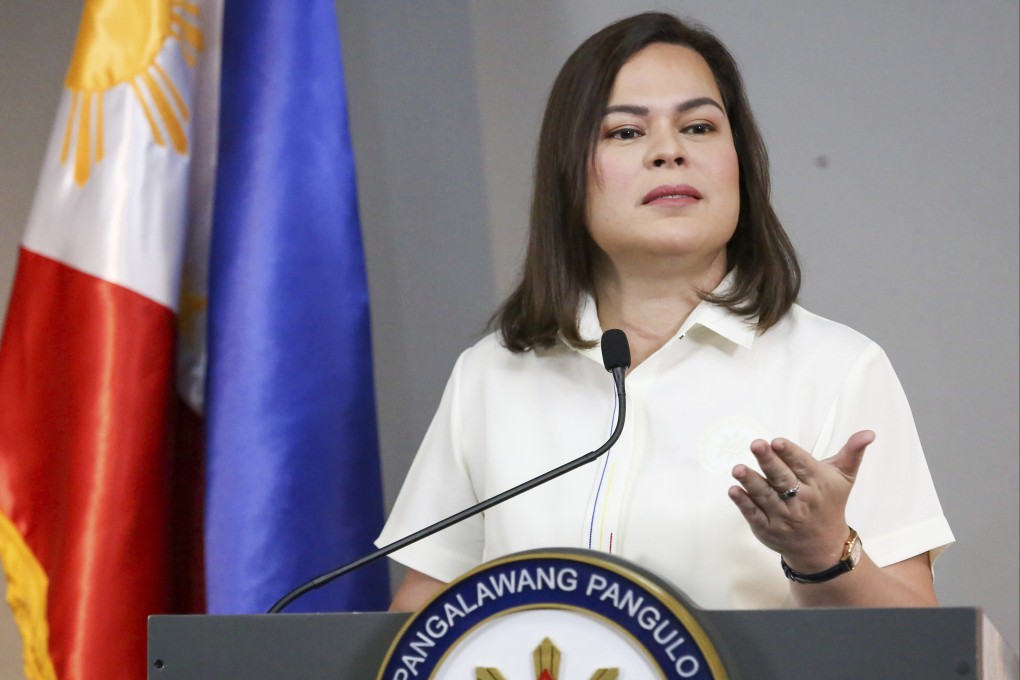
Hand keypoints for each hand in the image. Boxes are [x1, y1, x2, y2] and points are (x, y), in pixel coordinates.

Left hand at [727, 430, 874, 572]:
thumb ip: (852, 453)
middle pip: (782, 479)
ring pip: (766, 496)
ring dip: (751, 482)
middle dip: (769, 461)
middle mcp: (801, 500)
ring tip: (738, 468)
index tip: (777, 441)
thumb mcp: (844, 478)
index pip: (802, 465)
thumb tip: (868, 433)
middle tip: (756, 445)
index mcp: (818, 484)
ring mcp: (783, 516)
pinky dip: (744, 503)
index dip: (789, 453)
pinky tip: (733, 490)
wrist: (823, 546)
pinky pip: (754, 514)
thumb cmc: (830, 503)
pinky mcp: (768, 529)